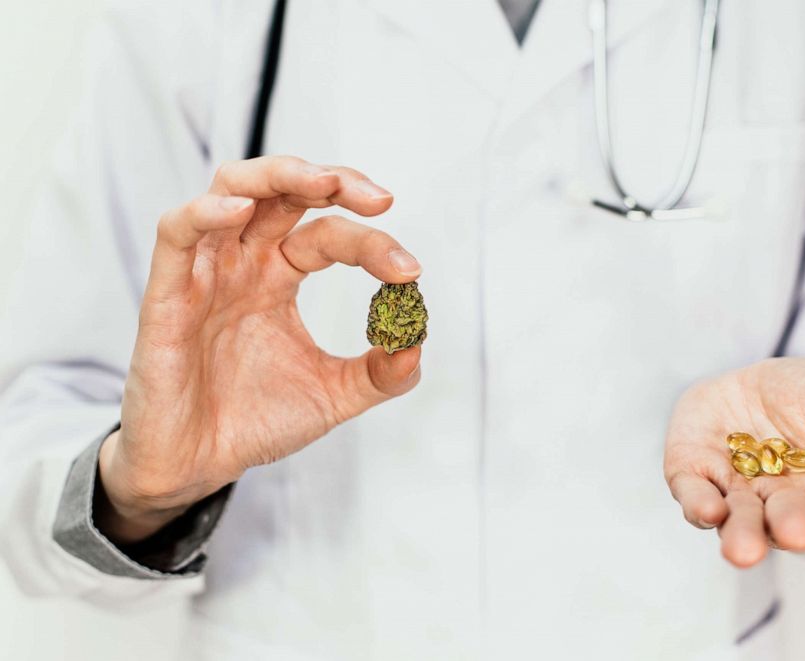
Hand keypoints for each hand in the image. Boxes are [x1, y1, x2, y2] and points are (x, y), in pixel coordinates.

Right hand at [96, 156, 423, 542]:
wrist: (198, 466)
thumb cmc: (254, 422)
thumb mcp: (332, 396)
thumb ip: (379, 374)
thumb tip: (417, 345)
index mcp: (278, 276)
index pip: (328, 234)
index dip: (372, 243)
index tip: (410, 271)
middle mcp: (244, 263)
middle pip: (284, 191)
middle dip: (334, 182)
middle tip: (380, 200)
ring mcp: (206, 272)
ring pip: (230, 188)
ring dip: (278, 174)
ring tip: (325, 183)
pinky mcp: (167, 292)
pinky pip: (177, 233)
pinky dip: (207, 212)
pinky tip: (242, 211)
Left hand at [663, 357, 804, 566]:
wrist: (751, 375)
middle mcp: (781, 503)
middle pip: (787, 524)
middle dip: (790, 527)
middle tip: (795, 533)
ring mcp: (736, 494)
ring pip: (739, 522)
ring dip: (742, 535)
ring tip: (744, 551)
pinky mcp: (693, 477)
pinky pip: (695, 496)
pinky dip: (700, 506)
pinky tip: (709, 511)